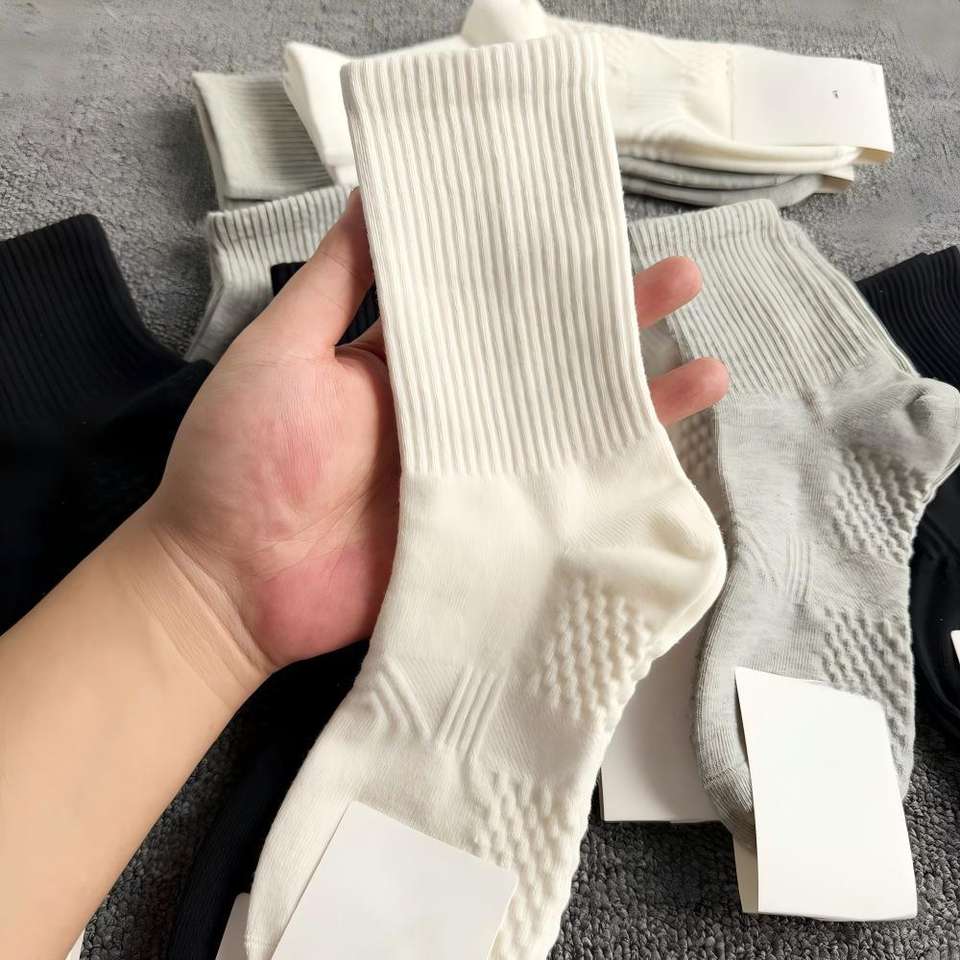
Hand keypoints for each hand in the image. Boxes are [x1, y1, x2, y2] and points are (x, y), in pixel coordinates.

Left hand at [148, 191, 726, 673]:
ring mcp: (474, 475)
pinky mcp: (484, 534)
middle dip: (608, 323)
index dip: (534, 269)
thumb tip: (373, 193)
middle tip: (678, 281)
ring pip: (564, 428)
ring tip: (706, 367)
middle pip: (540, 360)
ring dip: (631, 399)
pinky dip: (610, 483)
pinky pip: (555, 503)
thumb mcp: (281, 351)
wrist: (228, 586)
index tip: (589, 227)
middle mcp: (449, 414)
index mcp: (402, 364)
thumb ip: (334, 283)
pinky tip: (666, 459)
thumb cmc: (243, 458)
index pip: (483, 304)